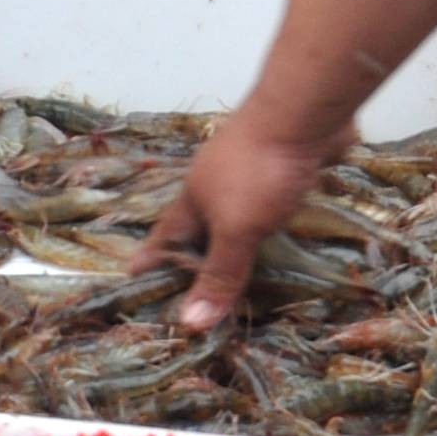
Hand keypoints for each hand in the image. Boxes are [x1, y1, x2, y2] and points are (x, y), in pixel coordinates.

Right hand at [141, 103, 356, 328]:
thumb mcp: (236, 229)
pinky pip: (274, 198)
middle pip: (198, 224)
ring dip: (233, 233)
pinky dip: (273, 217)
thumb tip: (188, 324)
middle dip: (192, 250)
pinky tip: (285, 228)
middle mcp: (216, 184)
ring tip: (235, 259)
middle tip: (188, 279)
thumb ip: (219, 273)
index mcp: (194, 199)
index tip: (133, 277)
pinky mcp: (285, 165)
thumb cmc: (258, 171)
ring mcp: (250, 171)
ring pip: (235, 210)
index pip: (165, 237)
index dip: (151, 260)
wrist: (303, 112)